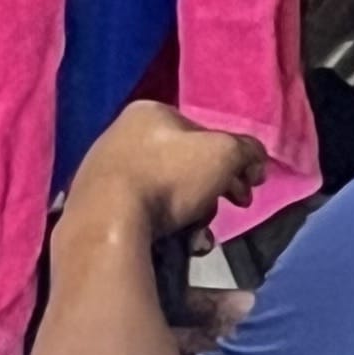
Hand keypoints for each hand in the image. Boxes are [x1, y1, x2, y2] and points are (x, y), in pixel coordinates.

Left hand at [62, 102, 267, 246]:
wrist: (109, 220)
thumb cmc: (169, 177)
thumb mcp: (224, 154)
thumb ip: (248, 151)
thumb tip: (256, 162)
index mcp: (150, 112)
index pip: (205, 135)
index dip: (234, 162)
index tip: (248, 188)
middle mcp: (123, 133)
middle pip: (187, 165)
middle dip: (215, 192)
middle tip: (234, 209)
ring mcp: (105, 168)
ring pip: (168, 192)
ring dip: (193, 214)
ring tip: (200, 235)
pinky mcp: (97, 202)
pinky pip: (144, 211)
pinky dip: (166, 226)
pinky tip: (178, 242)